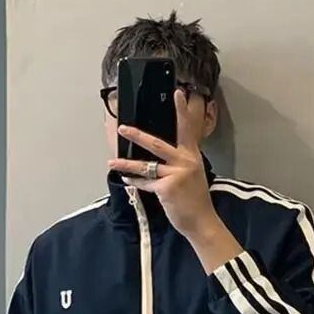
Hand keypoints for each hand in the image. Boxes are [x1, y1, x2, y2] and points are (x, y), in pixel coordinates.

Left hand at [107, 90, 216, 239]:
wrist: (201, 220)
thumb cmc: (194, 199)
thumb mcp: (192, 174)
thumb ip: (179, 162)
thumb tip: (158, 156)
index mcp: (191, 155)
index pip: (186, 128)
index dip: (181, 110)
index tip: (177, 93)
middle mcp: (185, 161)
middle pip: (157, 144)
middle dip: (137, 136)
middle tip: (122, 128)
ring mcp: (175, 174)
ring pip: (145, 166)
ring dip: (126, 164)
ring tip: (112, 162)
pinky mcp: (166, 188)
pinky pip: (145, 183)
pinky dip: (135, 182)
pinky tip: (126, 179)